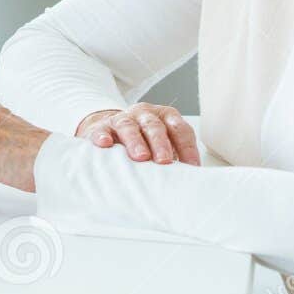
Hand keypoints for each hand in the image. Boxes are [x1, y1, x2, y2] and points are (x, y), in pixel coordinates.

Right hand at [75, 102, 198, 164]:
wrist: (110, 130)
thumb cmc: (143, 142)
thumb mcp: (162, 145)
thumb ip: (176, 156)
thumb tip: (193, 180)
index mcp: (164, 117)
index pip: (179, 129)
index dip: (186, 147)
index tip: (190, 167)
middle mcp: (144, 114)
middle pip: (154, 126)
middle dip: (161, 143)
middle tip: (164, 161)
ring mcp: (122, 118)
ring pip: (129, 126)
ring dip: (135, 141)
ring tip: (140, 157)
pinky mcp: (101, 127)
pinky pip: (101, 129)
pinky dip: (103, 136)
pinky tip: (106, 144)